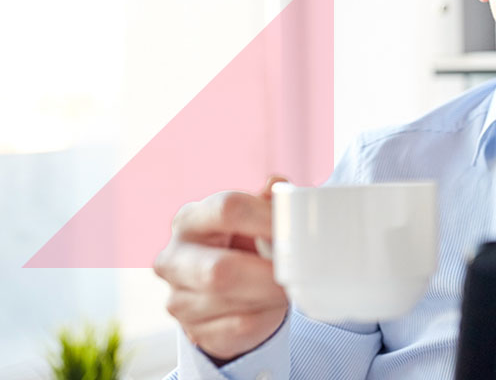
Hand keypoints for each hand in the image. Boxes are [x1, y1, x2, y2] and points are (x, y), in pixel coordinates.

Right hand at [153, 177, 289, 361]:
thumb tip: (277, 185)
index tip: (297, 229)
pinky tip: (272, 306)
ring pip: (230, 301)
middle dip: (267, 273)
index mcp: (190, 220)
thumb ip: (266, 202)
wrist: (227, 296)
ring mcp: (178, 299)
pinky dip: (266, 317)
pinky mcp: (194, 332)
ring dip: (269, 295)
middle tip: (299, 272)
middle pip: (220, 269)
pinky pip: (240, 326)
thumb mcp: (253, 221)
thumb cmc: (243, 247)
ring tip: (286, 286)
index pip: (227, 209)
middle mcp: (174, 258)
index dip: (267, 217)